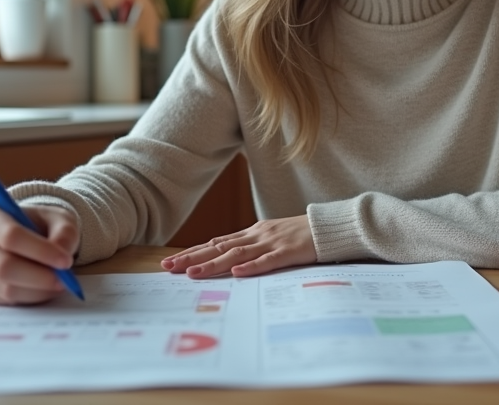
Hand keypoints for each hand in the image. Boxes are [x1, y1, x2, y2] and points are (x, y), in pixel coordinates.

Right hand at [0, 196, 79, 304]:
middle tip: (64, 280)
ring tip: (57, 283)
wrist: (25, 234)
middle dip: (38, 276)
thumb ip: (64, 233)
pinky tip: (42, 289)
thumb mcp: (59, 218)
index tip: (65, 261)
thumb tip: (62, 253)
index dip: (39, 251)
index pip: (9, 235)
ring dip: (36, 290)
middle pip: (2, 265)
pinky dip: (27, 298)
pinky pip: (1, 300)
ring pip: (2, 287)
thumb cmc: (40, 223)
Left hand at [161, 215, 315, 278]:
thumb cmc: (301, 234)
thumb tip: (230, 261)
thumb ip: (253, 247)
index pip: (217, 242)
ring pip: (237, 254)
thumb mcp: (272, 238)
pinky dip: (252, 267)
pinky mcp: (289, 252)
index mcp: (253, 232)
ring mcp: (272, 242)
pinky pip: (268, 261)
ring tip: (193, 273)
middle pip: (220, 247)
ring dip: (214, 263)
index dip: (194, 251)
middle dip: (193, 257)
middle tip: (169, 267)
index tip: (172, 261)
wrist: (329, 226)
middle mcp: (257, 235)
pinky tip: (237, 273)